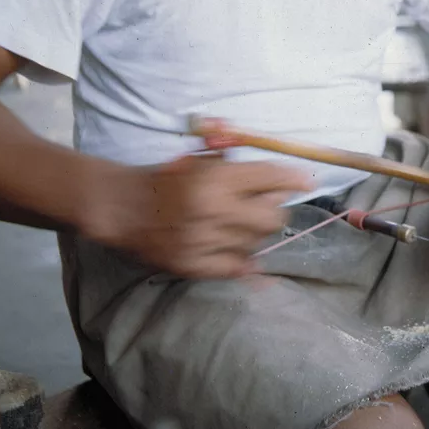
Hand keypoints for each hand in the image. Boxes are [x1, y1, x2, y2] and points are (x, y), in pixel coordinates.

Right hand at [83, 154, 308, 278]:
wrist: (122, 206)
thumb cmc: (167, 178)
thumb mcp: (202, 160)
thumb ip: (240, 167)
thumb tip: (286, 178)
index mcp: (215, 178)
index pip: (270, 177)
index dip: (292, 180)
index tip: (305, 181)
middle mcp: (213, 210)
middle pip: (272, 217)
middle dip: (275, 209)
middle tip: (265, 205)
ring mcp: (203, 241)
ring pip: (256, 244)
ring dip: (255, 234)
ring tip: (239, 225)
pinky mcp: (193, 265)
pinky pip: (235, 269)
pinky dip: (245, 261)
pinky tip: (245, 253)